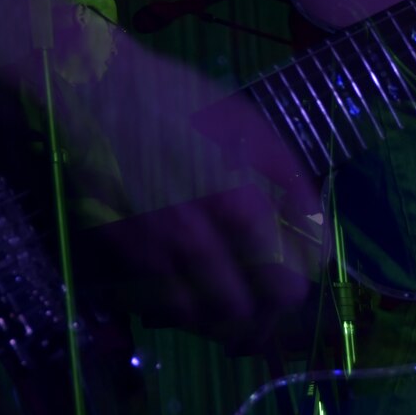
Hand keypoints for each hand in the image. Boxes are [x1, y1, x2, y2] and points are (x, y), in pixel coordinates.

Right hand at [68, 37, 325, 337]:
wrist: (100, 96)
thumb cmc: (182, 102)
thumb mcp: (252, 128)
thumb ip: (290, 183)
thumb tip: (315, 231)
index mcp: (242, 205)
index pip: (290, 280)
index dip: (304, 277)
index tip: (301, 264)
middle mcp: (202, 241)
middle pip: (252, 310)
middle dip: (271, 304)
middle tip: (271, 287)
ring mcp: (160, 253)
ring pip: (209, 318)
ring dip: (230, 315)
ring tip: (236, 298)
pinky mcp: (127, 256)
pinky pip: (167, 306)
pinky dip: (187, 310)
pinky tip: (193, 291)